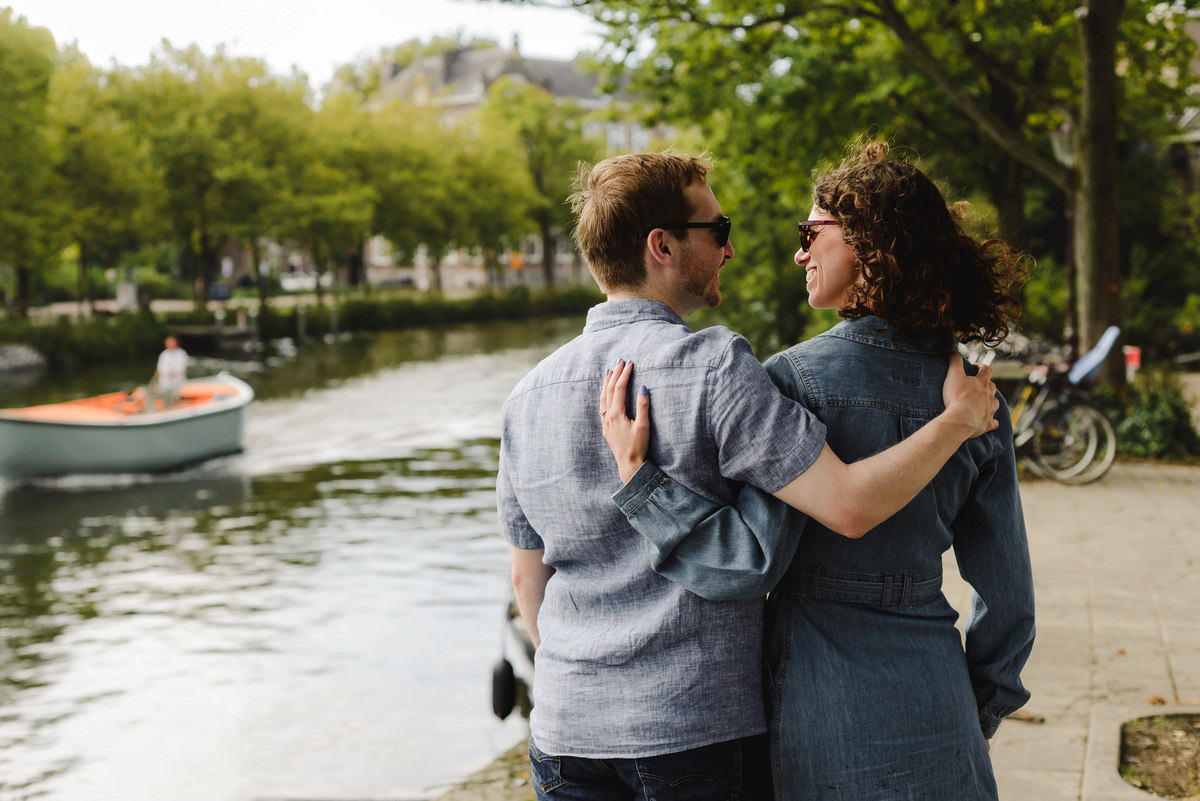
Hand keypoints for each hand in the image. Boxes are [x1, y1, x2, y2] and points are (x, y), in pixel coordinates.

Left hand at [599, 360, 649, 483]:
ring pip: (603, 397)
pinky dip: (604, 394)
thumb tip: (643, 387)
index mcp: (617, 413)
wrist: (628, 464)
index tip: (630, 364)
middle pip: (609, 390)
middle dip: (615, 374)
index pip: (619, 388)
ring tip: (610, 371)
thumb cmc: (638, 446)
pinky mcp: (606, 427)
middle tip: (620, 361)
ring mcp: (605, 421)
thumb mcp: (643, 426)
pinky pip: (602, 405)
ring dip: (607, 382)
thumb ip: (643, 406)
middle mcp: (608, 416)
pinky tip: (604, 391)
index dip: (624, 375)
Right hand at [942, 356, 999, 438]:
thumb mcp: (953, 375)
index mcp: (982, 382)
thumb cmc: (957, 397)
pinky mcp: (988, 423)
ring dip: (990, 401)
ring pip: (995, 402)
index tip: (974, 367)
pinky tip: (990, 421)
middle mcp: (989, 395)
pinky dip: (992, 421)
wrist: (960, 420)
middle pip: (992, 386)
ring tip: (982, 402)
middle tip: (975, 385)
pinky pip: (994, 422)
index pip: (987, 370)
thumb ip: (954, 361)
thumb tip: (953, 351)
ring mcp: (990, 409)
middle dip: (986, 384)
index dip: (981, 366)